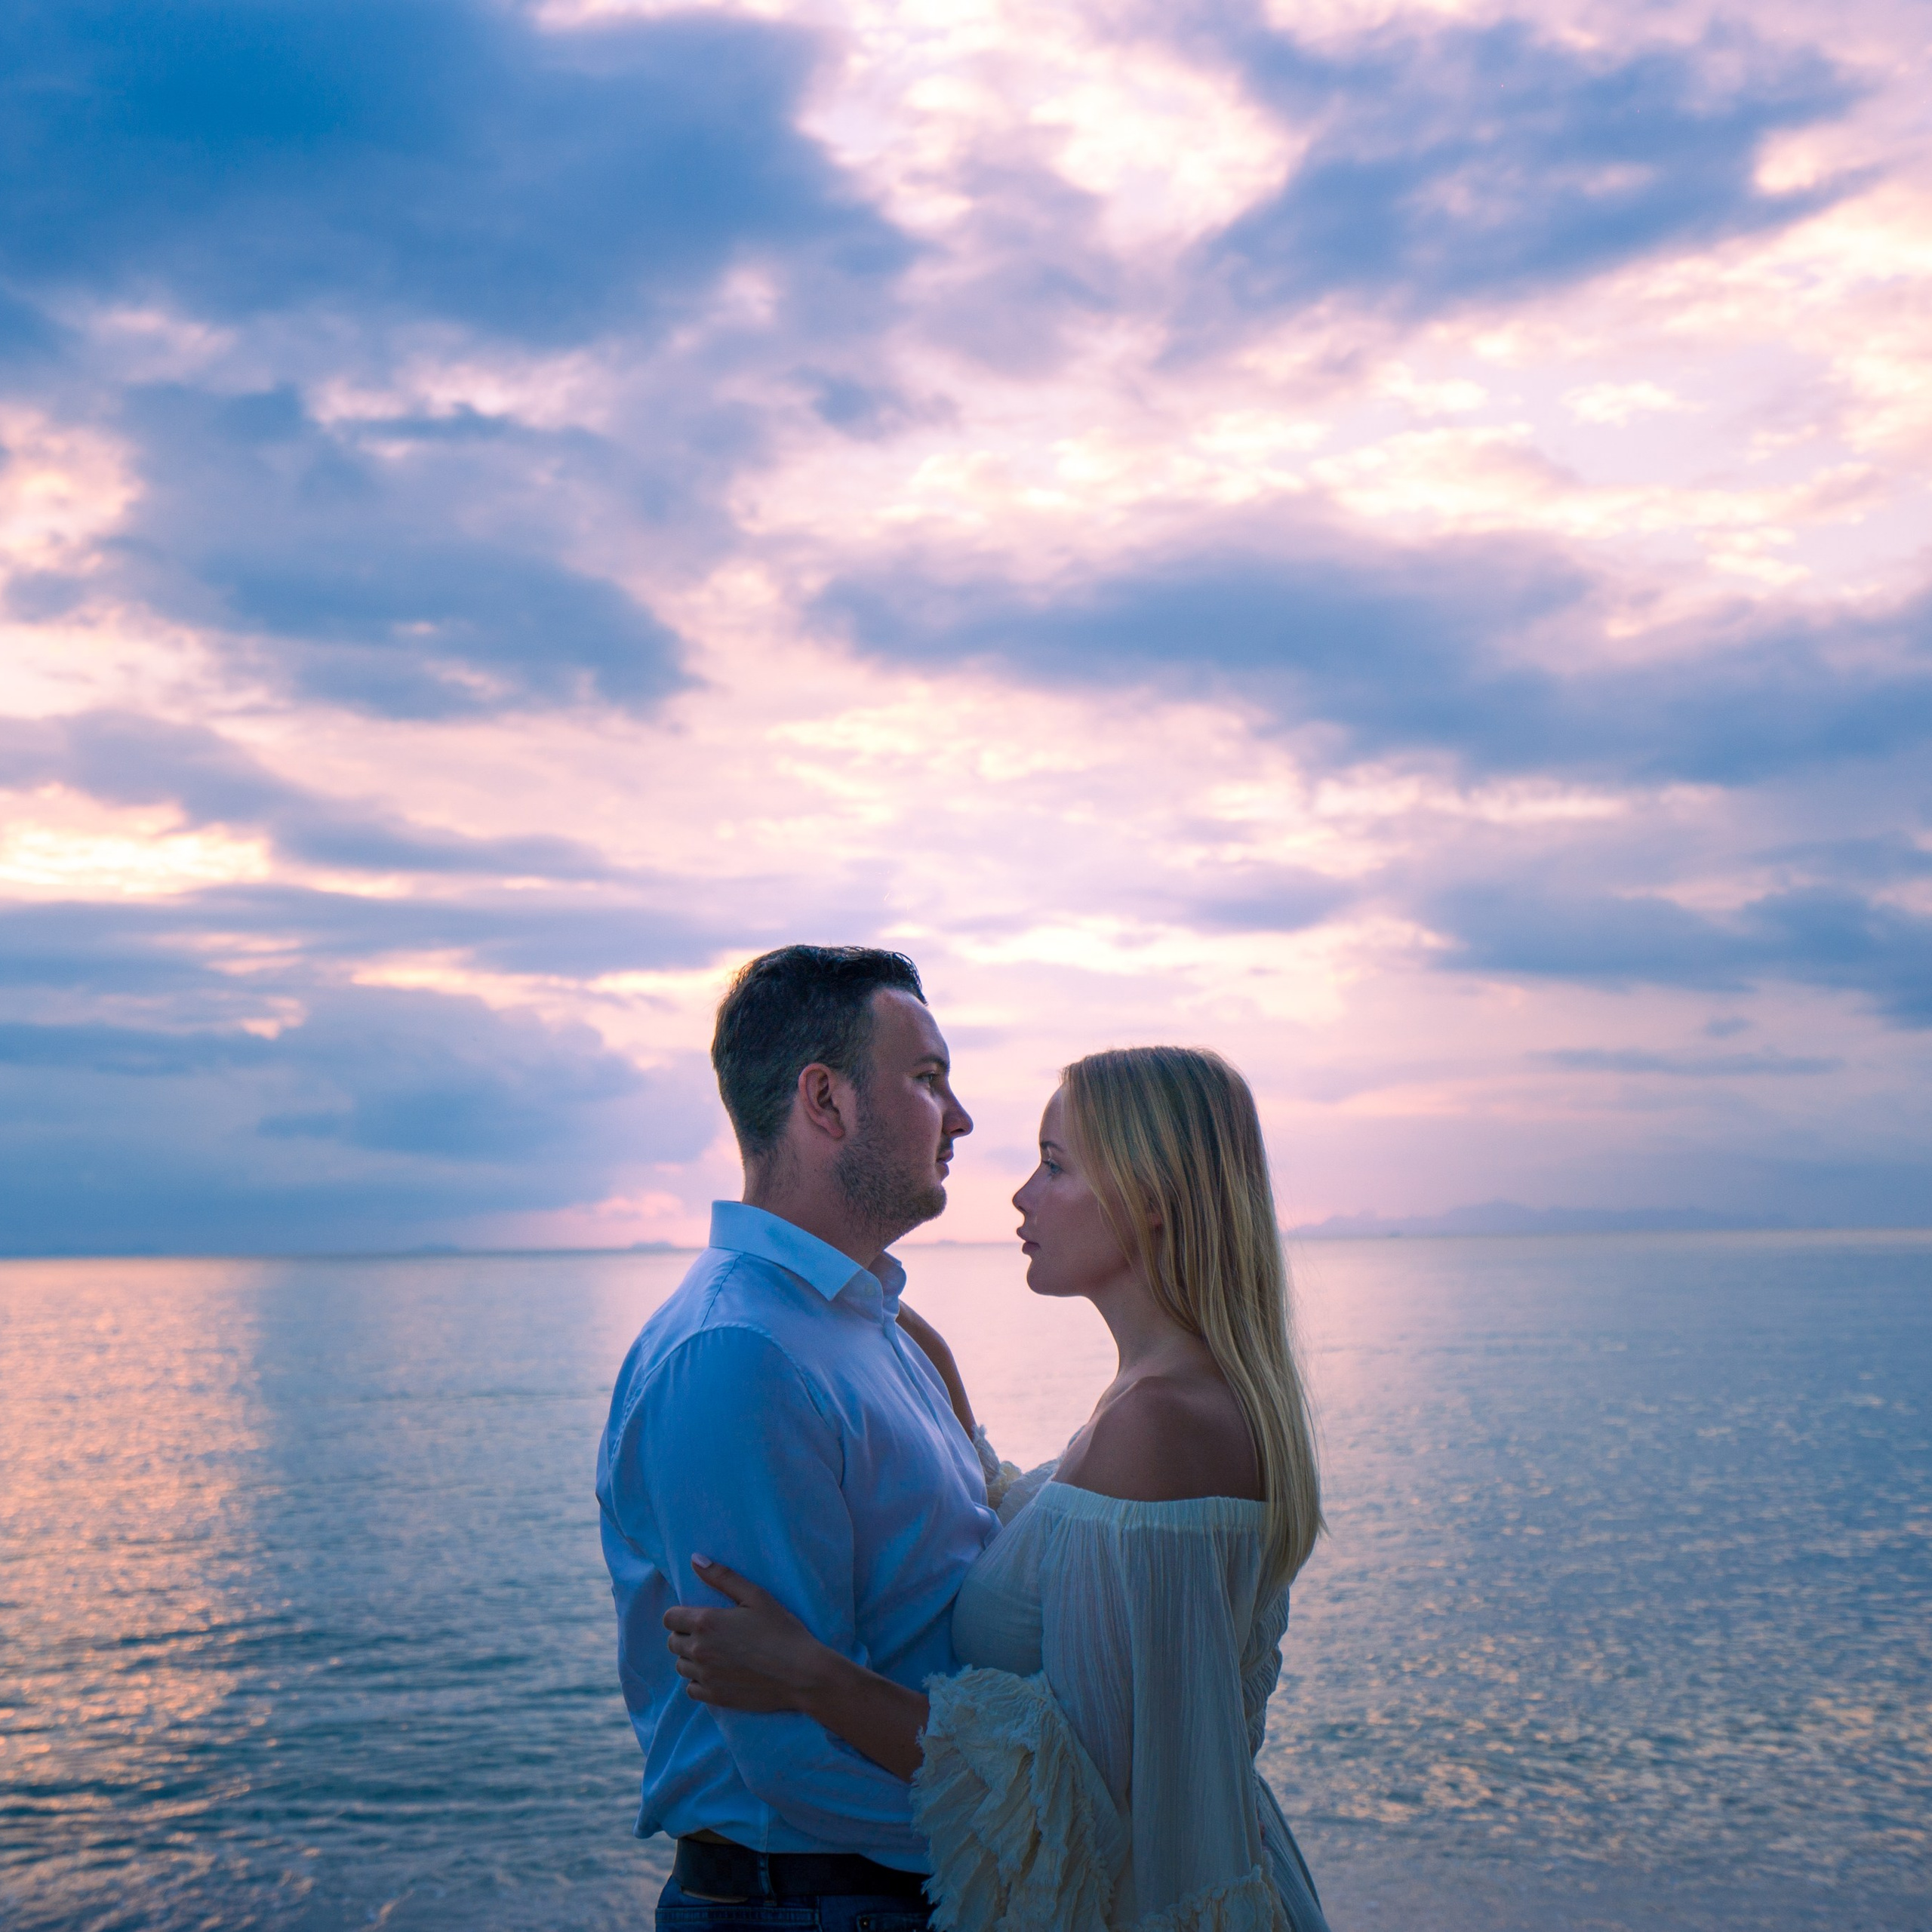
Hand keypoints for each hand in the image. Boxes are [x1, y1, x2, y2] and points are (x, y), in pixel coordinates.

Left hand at [663, 1556, 837, 1713]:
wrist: (801, 1674)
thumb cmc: (782, 1630)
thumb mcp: (756, 1595)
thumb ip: (722, 1576)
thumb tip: (695, 1559)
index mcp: (706, 1622)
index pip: (669, 1618)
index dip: (680, 1615)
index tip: (697, 1616)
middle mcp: (699, 1650)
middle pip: (672, 1642)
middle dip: (685, 1635)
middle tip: (712, 1634)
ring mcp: (705, 1677)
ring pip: (681, 1666)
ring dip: (691, 1658)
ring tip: (716, 1653)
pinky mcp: (714, 1697)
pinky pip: (691, 1689)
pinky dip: (699, 1681)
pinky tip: (718, 1673)